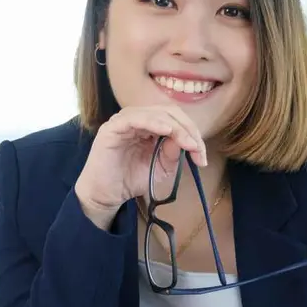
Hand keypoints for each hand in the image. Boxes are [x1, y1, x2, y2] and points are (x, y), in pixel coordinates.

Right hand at [74, 106, 205, 228]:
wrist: (105, 195)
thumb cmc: (130, 180)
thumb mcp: (160, 168)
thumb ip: (173, 153)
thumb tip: (187, 139)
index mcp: (148, 126)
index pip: (175, 119)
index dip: (192, 133)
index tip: (201, 155)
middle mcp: (137, 119)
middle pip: (168, 111)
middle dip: (188, 129)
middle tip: (197, 149)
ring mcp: (124, 121)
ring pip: (155, 112)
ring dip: (176, 127)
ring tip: (188, 143)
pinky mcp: (112, 128)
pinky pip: (135, 118)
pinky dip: (153, 122)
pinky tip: (167, 131)